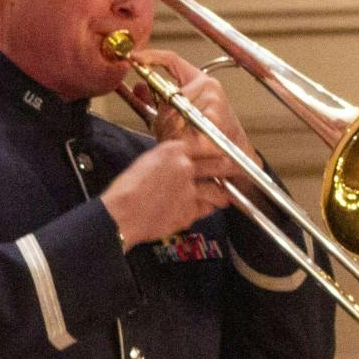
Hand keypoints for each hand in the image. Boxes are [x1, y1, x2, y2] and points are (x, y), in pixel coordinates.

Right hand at [99, 140, 229, 247]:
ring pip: (217, 190)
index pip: (204, 145)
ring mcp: (190, 190)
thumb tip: (179, 164)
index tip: (222, 152)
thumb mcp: (147, 162)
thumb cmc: (127, 189)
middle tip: (236, 169)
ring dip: (222, 194)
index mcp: (173, 151)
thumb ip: (168, 161)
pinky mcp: (190, 211)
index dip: (216, 150)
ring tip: (225, 197)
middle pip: (218, 164)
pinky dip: (207, 209)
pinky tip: (208, 209)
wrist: (122, 213)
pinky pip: (205, 209)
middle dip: (229, 167)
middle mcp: (186, 167)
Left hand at [135, 48, 255, 183]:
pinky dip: (185, 138)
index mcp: (196, 79)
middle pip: (169, 96)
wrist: (231, 149)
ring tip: (184, 139)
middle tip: (169, 133)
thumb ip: (156, 100)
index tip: (135, 58)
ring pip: (176, 113)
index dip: (152, 57)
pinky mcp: (216, 112)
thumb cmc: (203, 133)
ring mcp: (213, 96)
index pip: (172, 60)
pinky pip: (187, 126)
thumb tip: (137, 87)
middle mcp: (206, 83)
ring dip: (173, 130)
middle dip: (164, 118)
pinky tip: (193, 143)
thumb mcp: (174, 114)